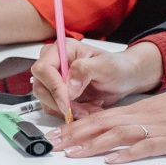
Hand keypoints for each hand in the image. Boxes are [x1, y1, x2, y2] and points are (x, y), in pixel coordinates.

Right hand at [32, 39, 162, 118]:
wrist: (124, 79)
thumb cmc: (118, 67)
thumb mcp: (106, 66)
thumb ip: (85, 70)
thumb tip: (68, 85)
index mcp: (62, 50)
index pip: (44, 69)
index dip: (54, 87)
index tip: (68, 101)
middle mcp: (54, 64)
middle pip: (41, 87)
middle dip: (61, 103)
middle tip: (82, 110)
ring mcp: (54, 81)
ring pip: (46, 101)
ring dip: (68, 110)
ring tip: (90, 109)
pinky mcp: (57, 95)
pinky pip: (54, 109)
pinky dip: (70, 114)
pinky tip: (87, 109)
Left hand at [54, 74, 165, 163]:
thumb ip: (149, 118)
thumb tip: (130, 129)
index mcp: (143, 109)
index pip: (103, 116)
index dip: (78, 125)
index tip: (60, 133)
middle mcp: (146, 116)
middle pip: (103, 124)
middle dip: (75, 135)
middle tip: (54, 144)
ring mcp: (159, 128)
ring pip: (117, 135)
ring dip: (92, 145)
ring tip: (72, 153)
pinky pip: (146, 147)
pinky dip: (127, 154)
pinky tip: (112, 160)